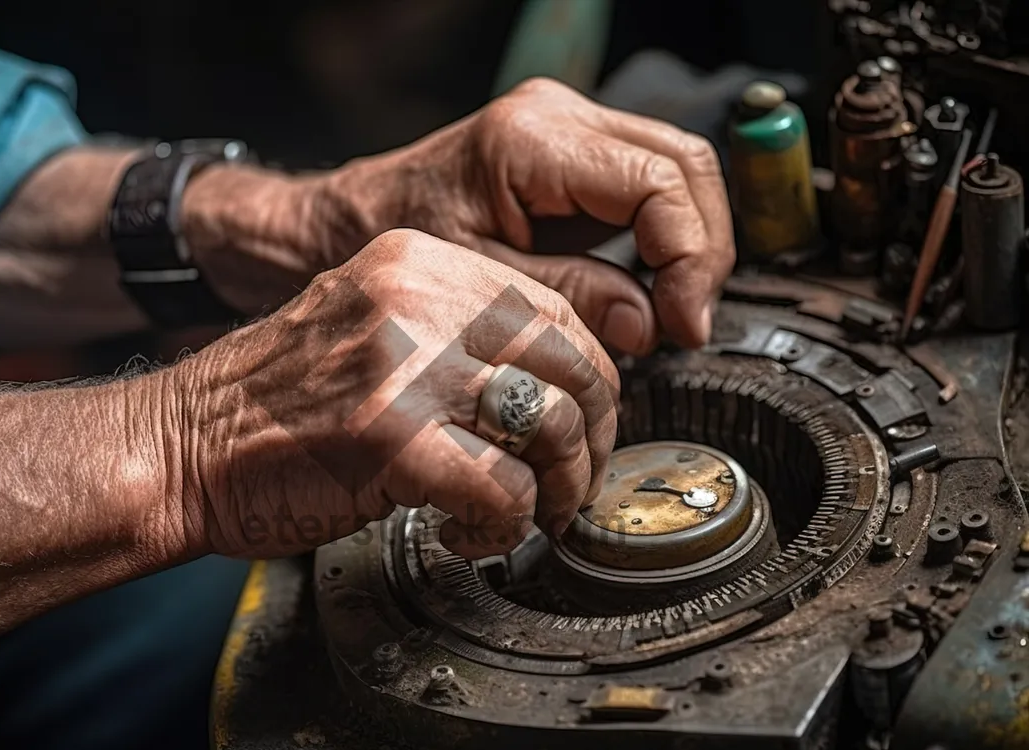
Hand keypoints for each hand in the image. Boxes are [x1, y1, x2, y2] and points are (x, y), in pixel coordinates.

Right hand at [165, 229, 619, 559]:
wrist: (177, 445)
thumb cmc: (269, 402)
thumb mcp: (368, 328)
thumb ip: (451, 333)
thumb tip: (550, 378)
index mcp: (416, 263)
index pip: (554, 307)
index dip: (587, 377)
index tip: (581, 423)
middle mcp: (417, 300)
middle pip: (573, 360)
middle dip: (590, 436)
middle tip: (568, 482)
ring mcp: (405, 367)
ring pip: (552, 424)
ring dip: (555, 488)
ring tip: (525, 515)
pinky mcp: (391, 440)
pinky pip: (504, 488)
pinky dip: (503, 526)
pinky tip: (468, 534)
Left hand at [323, 78, 735, 355]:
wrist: (354, 220)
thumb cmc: (394, 241)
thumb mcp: (480, 285)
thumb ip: (568, 298)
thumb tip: (647, 323)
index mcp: (530, 141)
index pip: (657, 182)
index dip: (688, 257)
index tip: (682, 323)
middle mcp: (559, 117)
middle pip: (687, 164)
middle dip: (702, 250)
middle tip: (688, 322)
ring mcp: (571, 128)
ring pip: (680, 170)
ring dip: (690, 245)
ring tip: (671, 313)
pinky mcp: (576, 154)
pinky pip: (651, 184)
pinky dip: (665, 237)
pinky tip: (650, 288)